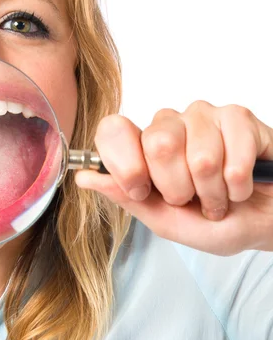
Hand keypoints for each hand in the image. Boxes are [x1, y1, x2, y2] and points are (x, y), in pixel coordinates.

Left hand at [74, 101, 272, 254]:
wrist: (264, 223)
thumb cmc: (215, 220)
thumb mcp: (164, 220)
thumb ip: (125, 196)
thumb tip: (83, 177)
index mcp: (142, 145)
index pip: (113, 131)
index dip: (125, 164)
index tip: (140, 189)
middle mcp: (168, 124)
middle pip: (158, 145)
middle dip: (179, 188)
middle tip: (192, 198)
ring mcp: (201, 116)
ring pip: (200, 155)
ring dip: (214, 191)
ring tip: (220, 194)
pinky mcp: (237, 116)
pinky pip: (234, 153)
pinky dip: (239, 183)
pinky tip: (241, 184)